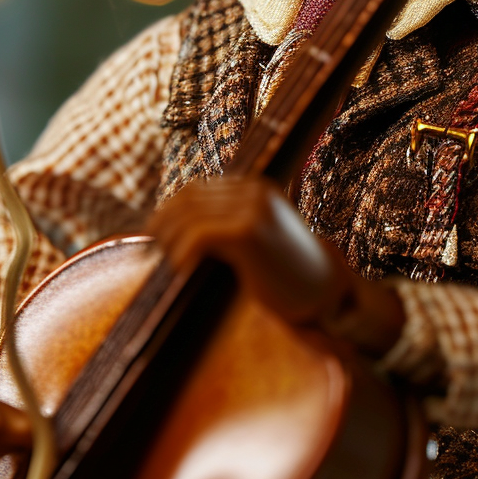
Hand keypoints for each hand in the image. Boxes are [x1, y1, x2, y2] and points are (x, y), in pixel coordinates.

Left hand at [149, 176, 404, 357]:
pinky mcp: (249, 232)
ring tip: (166, 262)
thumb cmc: (287, 273)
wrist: (326, 291)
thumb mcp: (258, 237)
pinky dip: (182, 252)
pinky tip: (180, 270)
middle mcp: (254, 191)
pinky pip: (200, 236)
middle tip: (151, 250)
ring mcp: (253, 209)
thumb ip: (228, 223)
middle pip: (188, 199)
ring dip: (169, 240)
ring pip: (189, 217)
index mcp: (255, 187)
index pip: (195, 189)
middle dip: (163, 224)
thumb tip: (175, 228)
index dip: (169, 210)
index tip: (155, 234)